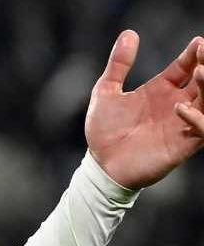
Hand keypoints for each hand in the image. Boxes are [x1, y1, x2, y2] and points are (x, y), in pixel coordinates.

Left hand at [86, 31, 203, 189]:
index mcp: (161, 90)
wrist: (100, 164)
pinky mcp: (182, 144)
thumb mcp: (106, 92)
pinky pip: (202, 129)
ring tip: (201, 72)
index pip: (186, 67)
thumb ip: (119, 64)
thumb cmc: (104, 131)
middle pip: (203, 81)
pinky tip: (180, 108)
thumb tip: (129, 33)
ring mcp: (181, 123)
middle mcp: (176, 104)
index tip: (198, 43)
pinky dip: (197, 118)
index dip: (194, 54)